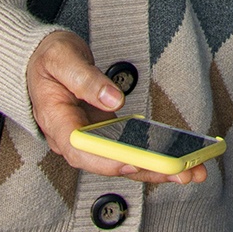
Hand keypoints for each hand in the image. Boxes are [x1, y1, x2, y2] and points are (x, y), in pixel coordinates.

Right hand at [26, 31, 205, 185]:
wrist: (39, 59)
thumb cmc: (48, 58)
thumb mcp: (61, 58)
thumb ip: (85, 79)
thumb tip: (113, 100)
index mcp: (56, 122)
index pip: (80, 149)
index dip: (107, 159)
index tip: (133, 162)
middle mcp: (72, 139)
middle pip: (108, 164)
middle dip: (146, 170)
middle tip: (182, 173)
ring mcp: (89, 139)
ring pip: (123, 162)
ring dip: (157, 170)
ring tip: (192, 173)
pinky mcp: (104, 135)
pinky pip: (128, 152)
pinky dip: (153, 158)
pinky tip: (180, 161)